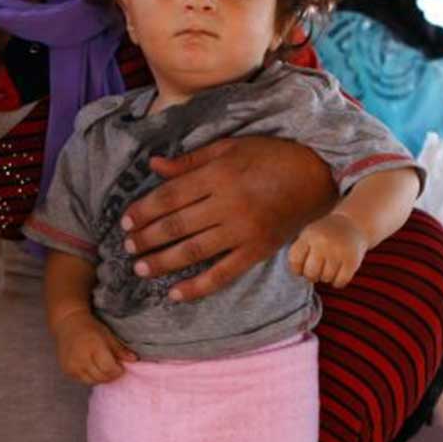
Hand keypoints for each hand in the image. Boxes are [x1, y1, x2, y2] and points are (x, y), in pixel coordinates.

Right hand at [53, 311, 136, 384]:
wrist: (68, 324)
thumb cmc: (90, 328)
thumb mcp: (108, 335)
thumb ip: (120, 350)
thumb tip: (134, 360)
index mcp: (94, 347)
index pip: (109, 368)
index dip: (117, 371)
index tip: (121, 367)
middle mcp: (81, 358)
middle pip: (101, 377)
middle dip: (111, 375)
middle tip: (114, 369)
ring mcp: (72, 366)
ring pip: (92, 381)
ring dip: (101, 378)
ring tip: (104, 368)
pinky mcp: (67, 371)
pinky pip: (83, 380)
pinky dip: (91, 377)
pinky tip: (93, 368)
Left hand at [121, 136, 332, 302]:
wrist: (317, 175)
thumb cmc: (271, 156)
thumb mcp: (230, 147)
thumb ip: (191, 160)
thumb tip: (153, 166)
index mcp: (219, 175)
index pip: (170, 196)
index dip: (144, 210)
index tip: (125, 221)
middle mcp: (228, 205)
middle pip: (177, 225)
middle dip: (147, 238)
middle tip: (127, 248)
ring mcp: (243, 231)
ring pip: (194, 250)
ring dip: (163, 262)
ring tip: (141, 269)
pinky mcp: (257, 251)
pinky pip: (223, 274)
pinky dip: (198, 287)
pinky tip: (175, 294)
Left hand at [287, 213, 368, 287]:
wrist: (353, 224)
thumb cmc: (326, 234)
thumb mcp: (309, 234)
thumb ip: (301, 251)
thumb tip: (298, 275)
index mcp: (309, 235)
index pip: (294, 261)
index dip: (297, 269)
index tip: (302, 268)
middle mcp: (323, 242)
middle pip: (310, 273)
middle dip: (312, 276)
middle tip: (318, 270)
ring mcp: (338, 251)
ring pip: (326, 278)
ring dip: (327, 277)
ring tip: (330, 267)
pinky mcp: (352, 260)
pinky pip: (340, 282)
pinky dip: (338, 282)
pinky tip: (339, 273)